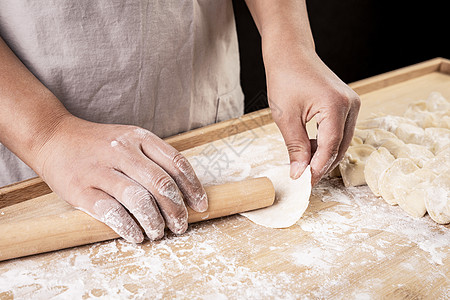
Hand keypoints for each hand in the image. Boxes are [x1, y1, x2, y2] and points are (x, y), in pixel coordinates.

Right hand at [33, 115, 207, 242]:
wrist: (53, 137)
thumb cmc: (98, 144)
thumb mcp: (129, 139)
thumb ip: (153, 158)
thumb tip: (183, 192)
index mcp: (139, 137)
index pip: (176, 163)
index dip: (192, 187)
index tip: (200, 206)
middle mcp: (122, 150)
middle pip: (161, 183)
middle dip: (176, 209)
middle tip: (181, 226)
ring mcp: (100, 169)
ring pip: (138, 198)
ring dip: (154, 221)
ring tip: (159, 233)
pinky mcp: (81, 189)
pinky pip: (111, 211)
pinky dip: (128, 226)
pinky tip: (136, 235)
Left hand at [265, 50, 360, 184]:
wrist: (290, 53)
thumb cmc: (285, 78)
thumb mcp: (286, 117)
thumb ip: (295, 147)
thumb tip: (299, 174)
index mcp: (336, 105)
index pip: (330, 147)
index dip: (317, 168)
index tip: (305, 183)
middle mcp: (350, 104)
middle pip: (340, 146)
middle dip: (322, 165)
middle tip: (303, 178)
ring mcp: (351, 103)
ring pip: (341, 141)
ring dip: (324, 155)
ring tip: (303, 163)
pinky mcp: (347, 104)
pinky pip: (340, 131)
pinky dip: (326, 143)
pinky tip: (309, 148)